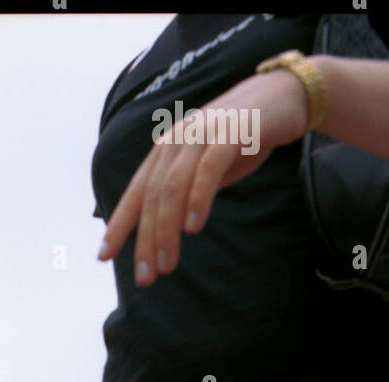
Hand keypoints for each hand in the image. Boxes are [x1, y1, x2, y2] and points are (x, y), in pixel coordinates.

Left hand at [97, 70, 309, 285]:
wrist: (285, 95)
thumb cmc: (242, 139)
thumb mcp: (204, 169)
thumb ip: (182, 192)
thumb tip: (161, 231)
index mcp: (166, 150)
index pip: (135, 193)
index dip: (118, 225)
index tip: (103, 257)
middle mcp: (177, 140)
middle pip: (152, 198)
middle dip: (146, 241)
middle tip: (145, 278)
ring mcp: (202, 133)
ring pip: (173, 187)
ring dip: (166, 230)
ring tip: (167, 265)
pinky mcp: (230, 132)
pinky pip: (208, 169)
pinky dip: (197, 199)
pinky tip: (193, 228)